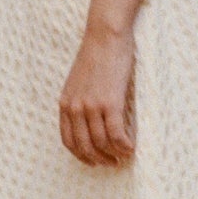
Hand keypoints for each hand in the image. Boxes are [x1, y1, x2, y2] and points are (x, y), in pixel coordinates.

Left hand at [60, 23, 135, 167]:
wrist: (105, 35)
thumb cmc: (96, 54)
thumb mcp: (79, 80)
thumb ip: (80, 100)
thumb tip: (90, 118)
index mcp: (65, 103)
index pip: (68, 140)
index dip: (81, 155)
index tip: (93, 161)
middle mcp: (75, 108)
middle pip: (84, 146)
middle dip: (99, 159)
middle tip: (112, 163)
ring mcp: (92, 106)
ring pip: (102, 142)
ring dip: (114, 154)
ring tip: (125, 156)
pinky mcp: (110, 102)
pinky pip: (116, 134)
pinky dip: (124, 145)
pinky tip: (131, 147)